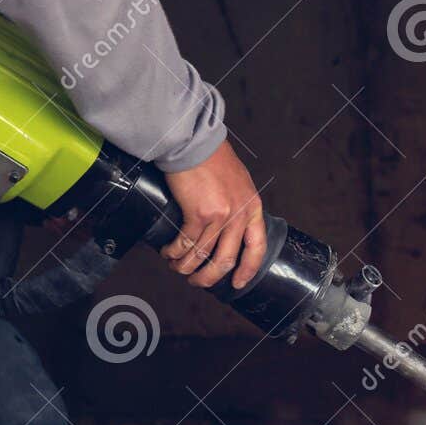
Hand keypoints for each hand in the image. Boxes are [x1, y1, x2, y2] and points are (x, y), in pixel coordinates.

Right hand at [161, 140, 267, 288]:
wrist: (195, 142)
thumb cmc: (212, 157)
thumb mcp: (238, 182)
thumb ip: (238, 205)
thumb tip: (228, 227)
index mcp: (253, 208)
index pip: (256, 247)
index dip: (247, 270)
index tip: (237, 283)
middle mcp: (240, 215)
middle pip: (226, 259)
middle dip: (209, 277)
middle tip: (197, 282)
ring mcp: (221, 216)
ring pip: (203, 254)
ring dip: (186, 266)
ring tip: (177, 267)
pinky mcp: (198, 214)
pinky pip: (186, 243)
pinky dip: (175, 252)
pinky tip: (169, 253)